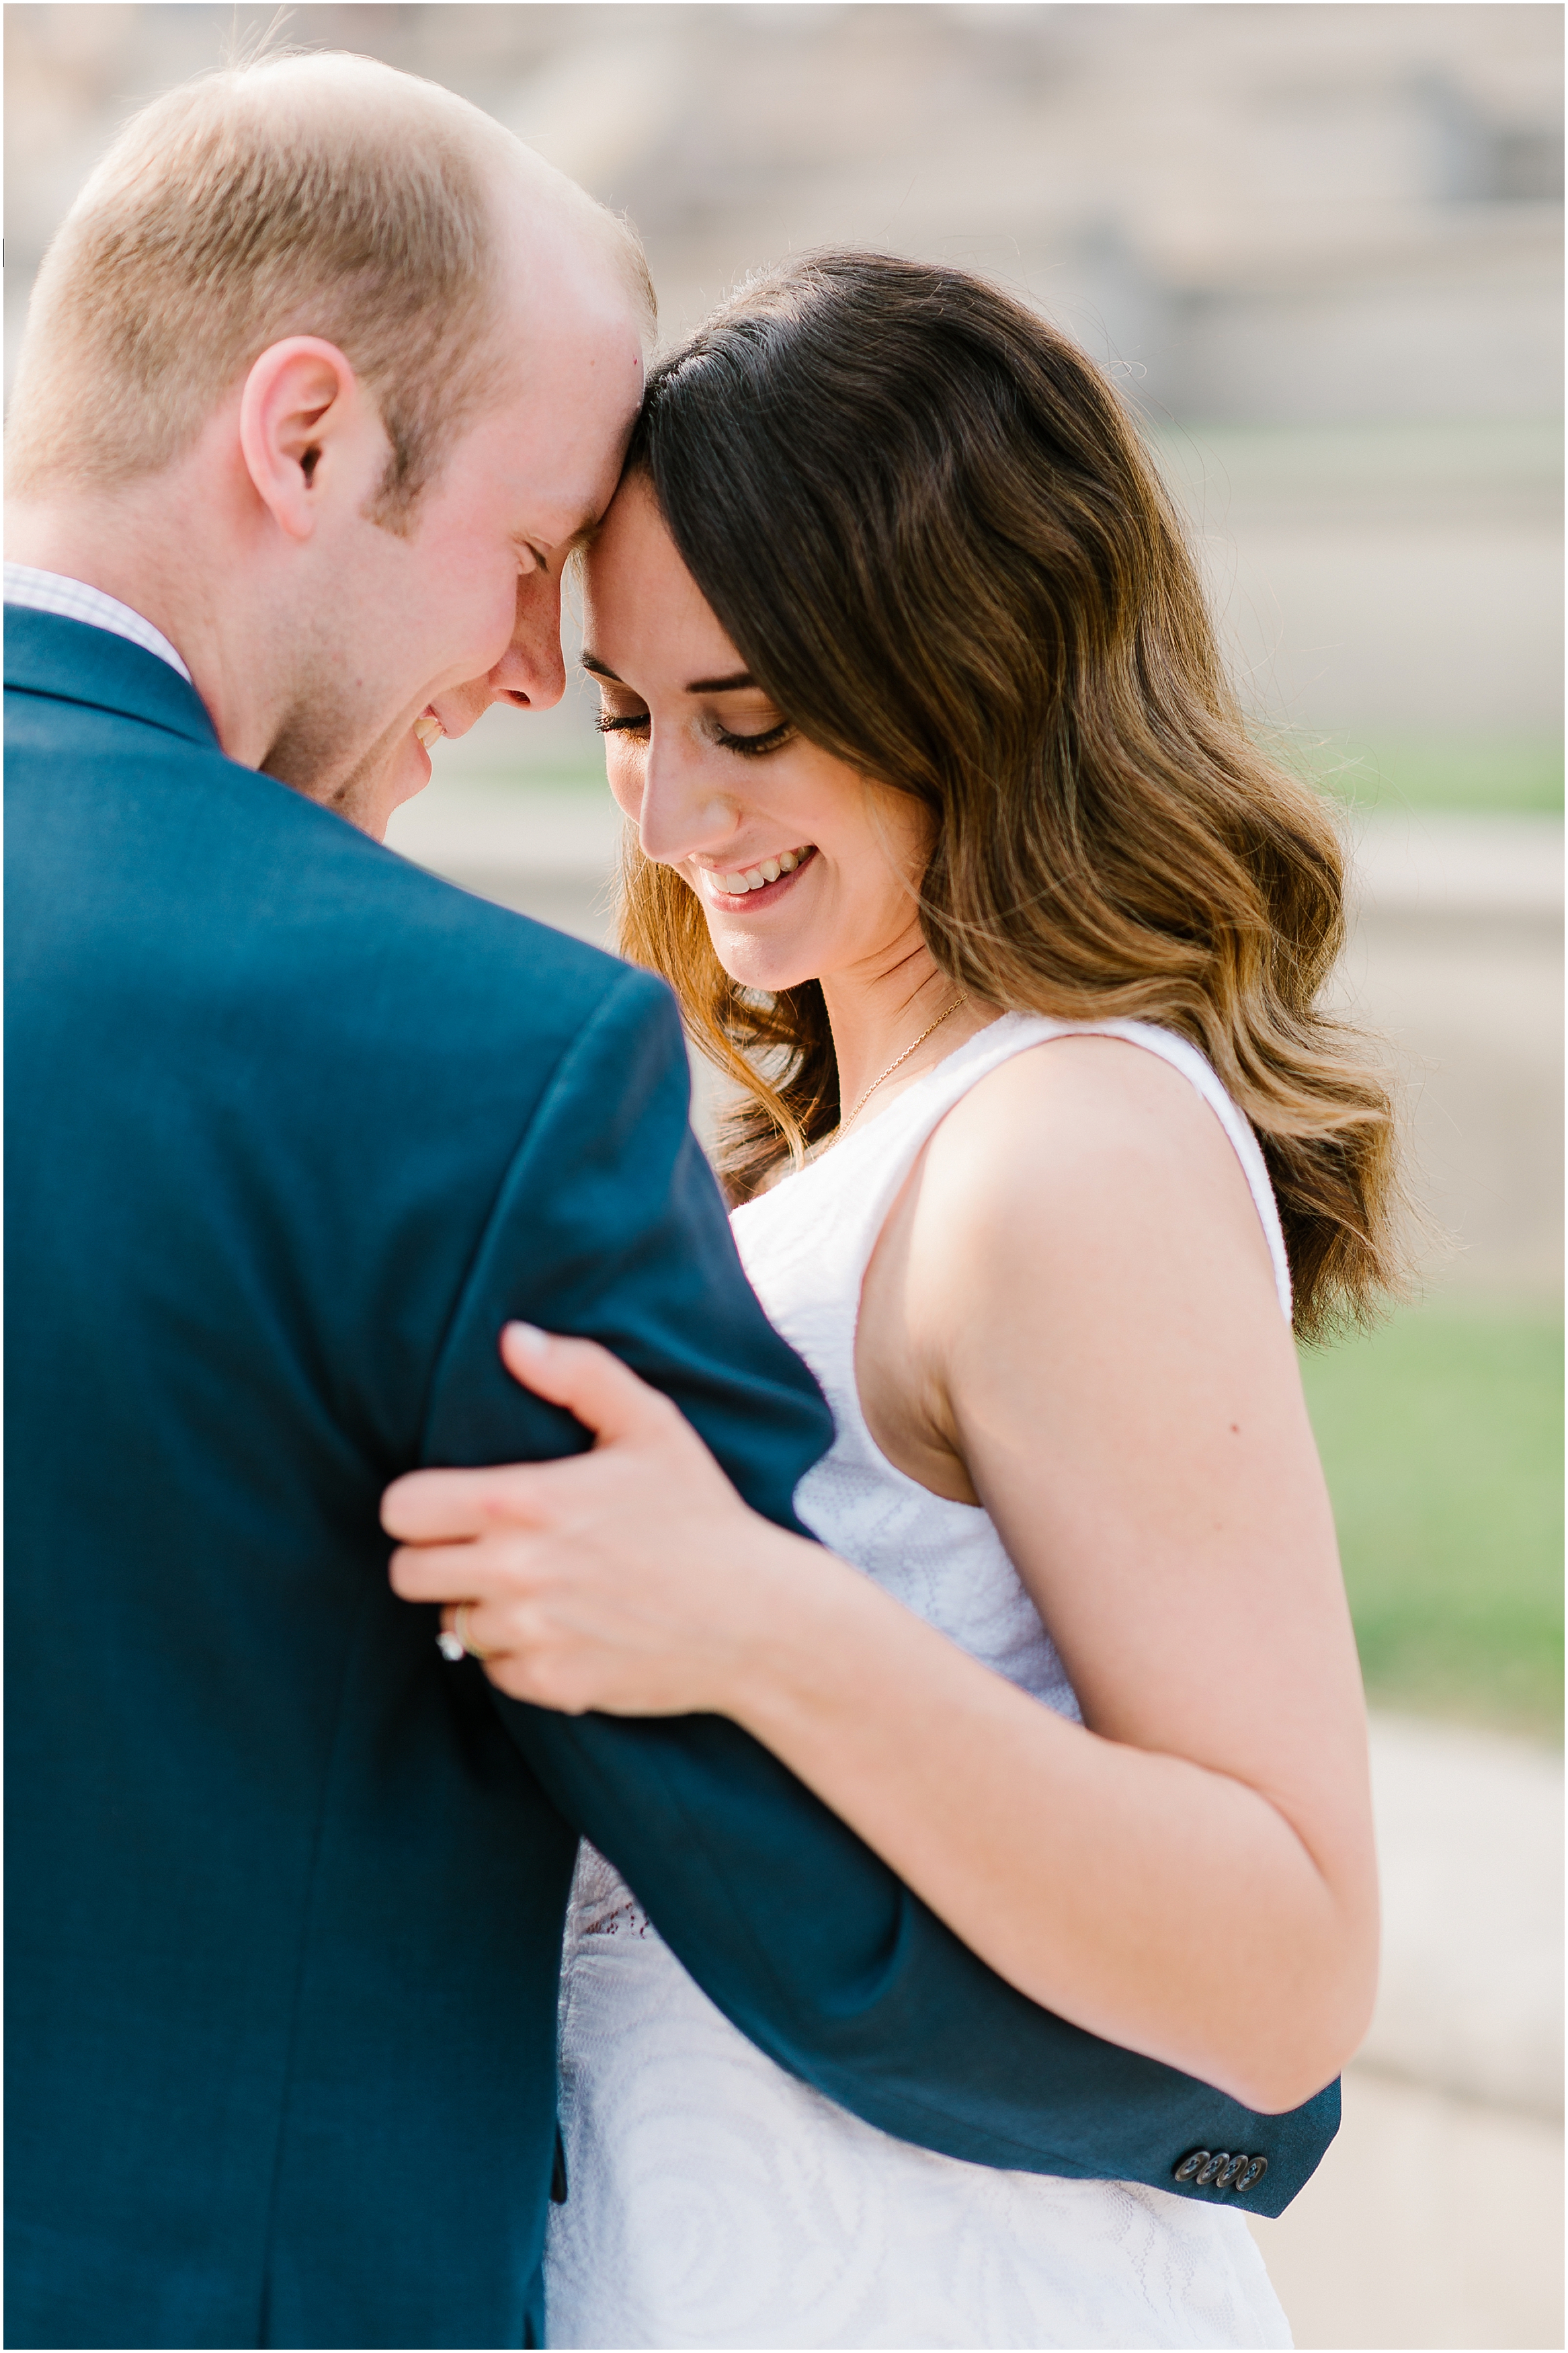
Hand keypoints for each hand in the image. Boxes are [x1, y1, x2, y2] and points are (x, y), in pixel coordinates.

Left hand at [382, 1323, 812, 1712]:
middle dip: (436, 1558)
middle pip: (406, 1574)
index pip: (401, 1510)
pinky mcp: (550, 1684)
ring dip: (480, 1608)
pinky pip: (493, 1671)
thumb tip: (513, 1339)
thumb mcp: (652, 1425)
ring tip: (535, 1588)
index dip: (418, 1506)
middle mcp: (514, 1571)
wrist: (758, 1619)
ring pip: (449, 1625)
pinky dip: (517, 1654)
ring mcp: (531, 1633)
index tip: (451, 1505)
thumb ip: (579, 1372)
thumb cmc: (703, 1516)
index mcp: (524, 1501)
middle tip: (483, 1548)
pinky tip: (563, 1627)